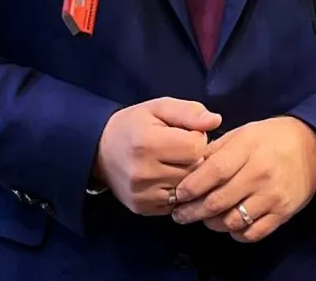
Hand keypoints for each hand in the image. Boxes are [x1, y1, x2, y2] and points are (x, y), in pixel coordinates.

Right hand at [93, 98, 221, 215]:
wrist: (99, 150)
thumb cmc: (135, 124)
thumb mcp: (160, 107)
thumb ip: (190, 112)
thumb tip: (216, 121)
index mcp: (148, 143)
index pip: (196, 147)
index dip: (198, 138)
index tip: (186, 134)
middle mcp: (143, 173)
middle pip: (194, 170)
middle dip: (194, 158)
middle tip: (180, 149)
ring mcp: (141, 194)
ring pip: (188, 189)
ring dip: (188, 176)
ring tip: (174, 163)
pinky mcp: (141, 208)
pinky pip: (176, 203)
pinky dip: (178, 191)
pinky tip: (168, 178)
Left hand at [170, 116, 315, 241]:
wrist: (314, 147)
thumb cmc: (272, 138)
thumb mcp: (244, 133)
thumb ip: (216, 150)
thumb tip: (189, 169)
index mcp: (248, 148)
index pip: (213, 172)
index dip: (191, 187)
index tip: (177, 195)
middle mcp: (260, 173)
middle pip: (218, 201)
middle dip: (192, 212)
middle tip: (181, 214)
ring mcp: (272, 196)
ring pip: (232, 221)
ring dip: (212, 223)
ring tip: (206, 218)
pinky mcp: (283, 213)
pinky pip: (252, 233)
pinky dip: (237, 233)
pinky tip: (231, 224)